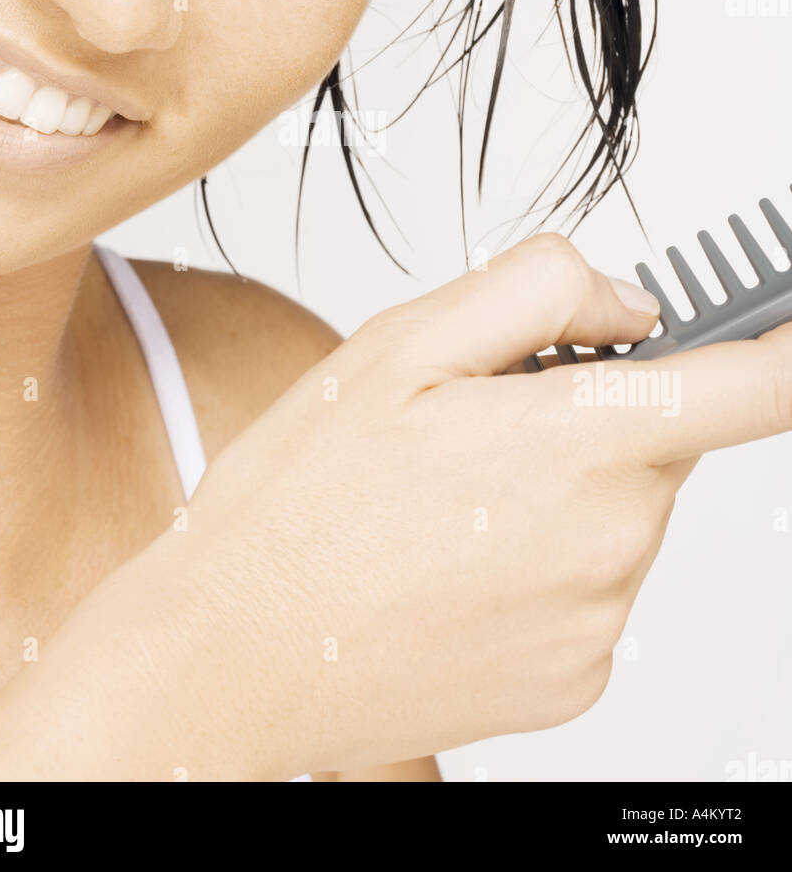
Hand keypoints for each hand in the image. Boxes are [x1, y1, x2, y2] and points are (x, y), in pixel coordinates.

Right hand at [172, 233, 791, 776]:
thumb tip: (632, 303)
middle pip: (661, 438)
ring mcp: (596, 622)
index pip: (749, 387)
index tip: (780, 321)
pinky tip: (455, 563)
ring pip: (623, 511)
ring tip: (446, 502)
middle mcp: (609, 543)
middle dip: (591, 412)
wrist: (234, 655)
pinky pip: (592, 587)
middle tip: (479, 421)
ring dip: (563, 487)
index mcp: (575, 444)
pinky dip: (544, 561)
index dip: (777, 341)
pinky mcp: (574, 678)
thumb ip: (539, 291)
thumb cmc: (299, 502)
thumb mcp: (400, 344)